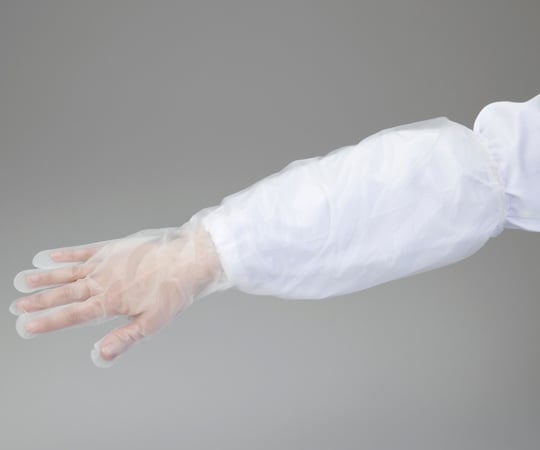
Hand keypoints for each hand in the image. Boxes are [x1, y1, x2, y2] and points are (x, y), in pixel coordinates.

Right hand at [10, 218, 227, 366]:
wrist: (187, 259)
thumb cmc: (172, 291)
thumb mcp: (152, 323)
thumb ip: (124, 339)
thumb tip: (100, 356)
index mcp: (109, 302)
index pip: (71, 316)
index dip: (47, 322)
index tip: (26, 327)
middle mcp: (102, 282)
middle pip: (64, 294)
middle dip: (39, 301)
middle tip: (17, 306)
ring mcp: (105, 263)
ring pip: (68, 272)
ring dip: (46, 277)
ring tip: (25, 280)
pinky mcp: (113, 248)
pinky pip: (84, 251)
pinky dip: (67, 254)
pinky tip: (52, 255)